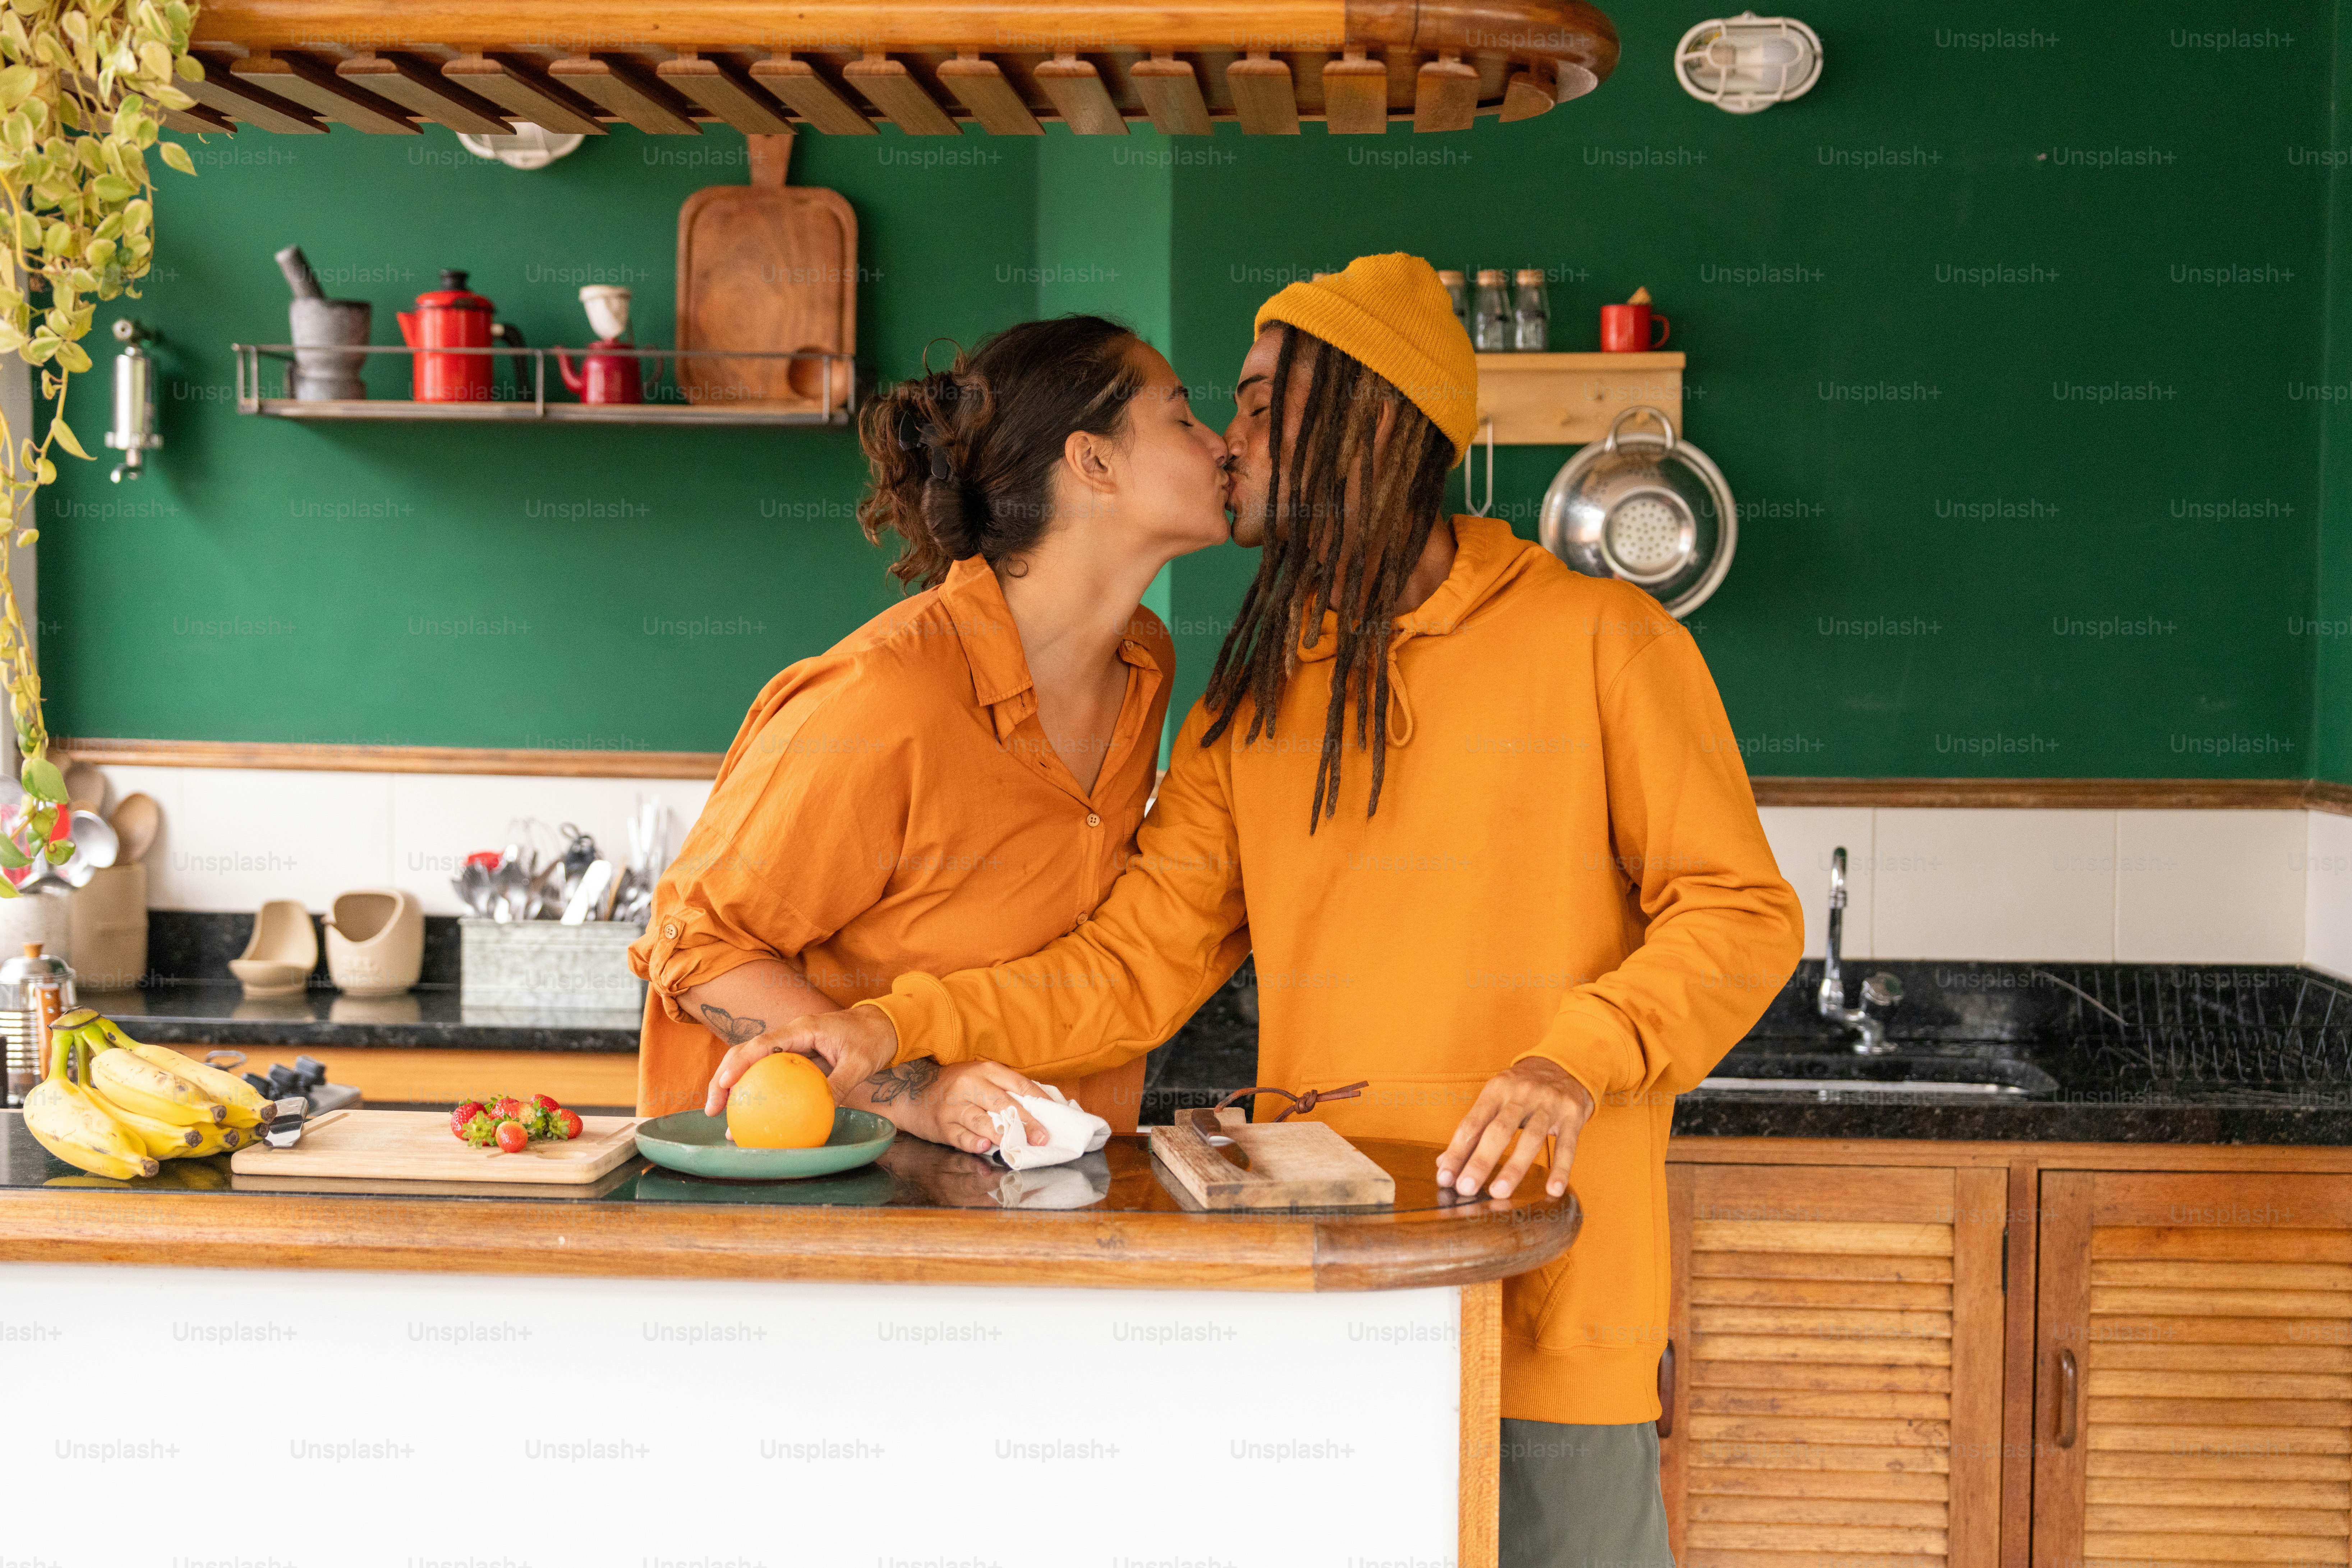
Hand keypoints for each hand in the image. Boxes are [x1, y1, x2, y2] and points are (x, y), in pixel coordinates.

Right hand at [703, 1006, 900, 1115]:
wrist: (881, 1025)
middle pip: (746, 1052)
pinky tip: (749, 1114)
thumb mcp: (859, 1063)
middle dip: (723, 1077)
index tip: (725, 1084)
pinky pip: (766, 1071)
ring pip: (750, 1061)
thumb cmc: (871, 1039)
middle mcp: (789, 1034)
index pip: (763, 1043)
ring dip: (731, 1084)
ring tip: (720, 1115)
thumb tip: (821, 1111)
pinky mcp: (792, 1056)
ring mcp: (788, 1045)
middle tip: (713, 1109)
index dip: (740, 1063)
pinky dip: (753, 1089)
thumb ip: (840, 1084)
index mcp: (802, 1029)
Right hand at [872, 1059, 1051, 1155]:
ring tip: (1017, 1145)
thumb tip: (1042, 1108)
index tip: (1053, 1116)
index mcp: (984, 1070)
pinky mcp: (943, 1125)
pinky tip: (985, 1146)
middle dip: (1025, 1122)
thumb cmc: (956, 1087)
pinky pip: (961, 1136)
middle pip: (1003, 1103)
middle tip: (1042, 1138)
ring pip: (981, 1120)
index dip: (1038, 1100)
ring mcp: (954, 1105)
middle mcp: (969, 1085)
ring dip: (1002, 1134)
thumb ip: (1006, 1090)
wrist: (914, 1094)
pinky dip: (973, 1142)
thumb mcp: (980, 1079)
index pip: (1017, 1084)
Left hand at [1436, 1058, 1593, 1200]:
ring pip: (1530, 1139)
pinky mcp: (1572, 1116)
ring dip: (1514, 1168)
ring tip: (1498, 1192)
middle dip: (1480, 1161)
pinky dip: (1560, 1169)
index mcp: (1497, 1090)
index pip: (1472, 1123)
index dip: (1457, 1151)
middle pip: (1499, 1130)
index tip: (1445, 1177)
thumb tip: (1445, 1163)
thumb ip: (1473, 1129)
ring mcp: (1549, 1105)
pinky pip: (1567, 1146)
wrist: (1563, 1065)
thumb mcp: (1495, 1098)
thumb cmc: (1521, 1088)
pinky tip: (1553, 1189)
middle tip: (1466, 1188)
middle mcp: (1521, 1094)